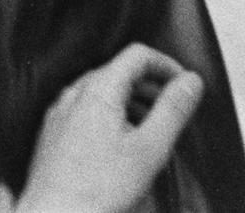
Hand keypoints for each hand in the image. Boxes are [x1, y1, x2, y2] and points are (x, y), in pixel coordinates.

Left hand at [18, 45, 203, 212]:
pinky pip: (88, 111)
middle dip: (152, 86)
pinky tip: (123, 146)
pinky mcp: (55, 132)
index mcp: (98, 89)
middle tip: (174, 109)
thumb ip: (173, 110)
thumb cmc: (96, 189)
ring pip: (103, 93)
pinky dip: (113, 117)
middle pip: (120, 72)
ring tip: (153, 131)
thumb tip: (190, 82)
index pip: (137, 55)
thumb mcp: (150, 148)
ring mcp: (61, 112)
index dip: (167, 65)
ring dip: (133, 103)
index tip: (185, 84)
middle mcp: (74, 94)